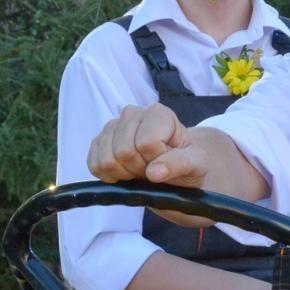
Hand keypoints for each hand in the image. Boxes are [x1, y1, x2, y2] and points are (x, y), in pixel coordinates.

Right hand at [87, 104, 210, 187]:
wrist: (172, 170)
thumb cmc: (186, 164)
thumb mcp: (196, 164)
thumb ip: (179, 164)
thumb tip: (154, 172)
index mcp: (158, 113)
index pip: (146, 142)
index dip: (156, 161)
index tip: (165, 163)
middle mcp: (131, 114)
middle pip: (124, 151)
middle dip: (139, 169)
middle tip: (151, 171)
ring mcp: (112, 127)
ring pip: (107, 160)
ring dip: (124, 174)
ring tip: (139, 171)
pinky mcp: (98, 143)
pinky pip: (94, 165)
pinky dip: (109, 176)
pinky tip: (124, 173)